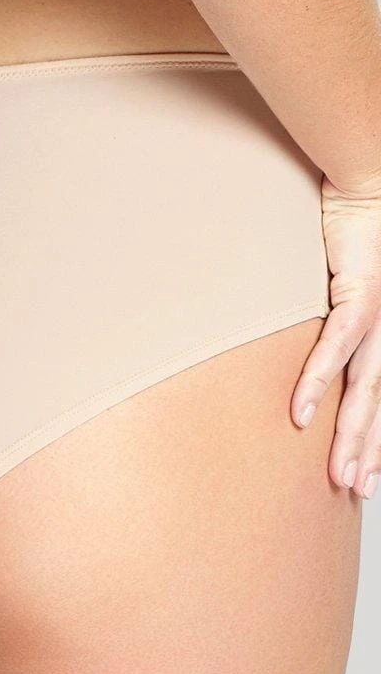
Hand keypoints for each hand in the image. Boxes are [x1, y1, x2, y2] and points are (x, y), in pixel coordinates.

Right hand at [291, 174, 380, 499]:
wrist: (373, 183)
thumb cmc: (360, 235)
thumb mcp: (351, 291)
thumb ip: (340, 325)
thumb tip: (319, 353)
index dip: (380, 440)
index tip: (368, 476)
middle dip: (368, 451)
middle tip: (351, 490)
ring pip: (367, 388)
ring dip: (353, 433)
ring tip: (338, 472)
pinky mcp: (361, 294)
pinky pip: (336, 346)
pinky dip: (317, 381)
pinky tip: (300, 413)